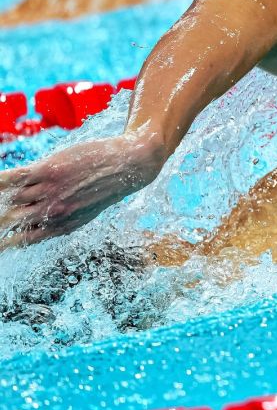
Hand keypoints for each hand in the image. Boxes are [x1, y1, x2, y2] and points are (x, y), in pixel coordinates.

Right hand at [0, 134, 163, 248]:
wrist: (130, 166)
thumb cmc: (107, 188)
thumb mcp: (85, 213)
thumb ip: (59, 220)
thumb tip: (35, 225)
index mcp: (63, 226)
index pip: (22, 240)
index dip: (4, 243)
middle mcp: (54, 212)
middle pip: (11, 220)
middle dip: (2, 220)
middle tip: (2, 219)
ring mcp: (51, 191)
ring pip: (12, 197)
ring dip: (9, 195)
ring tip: (14, 190)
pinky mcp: (48, 170)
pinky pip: (12, 178)